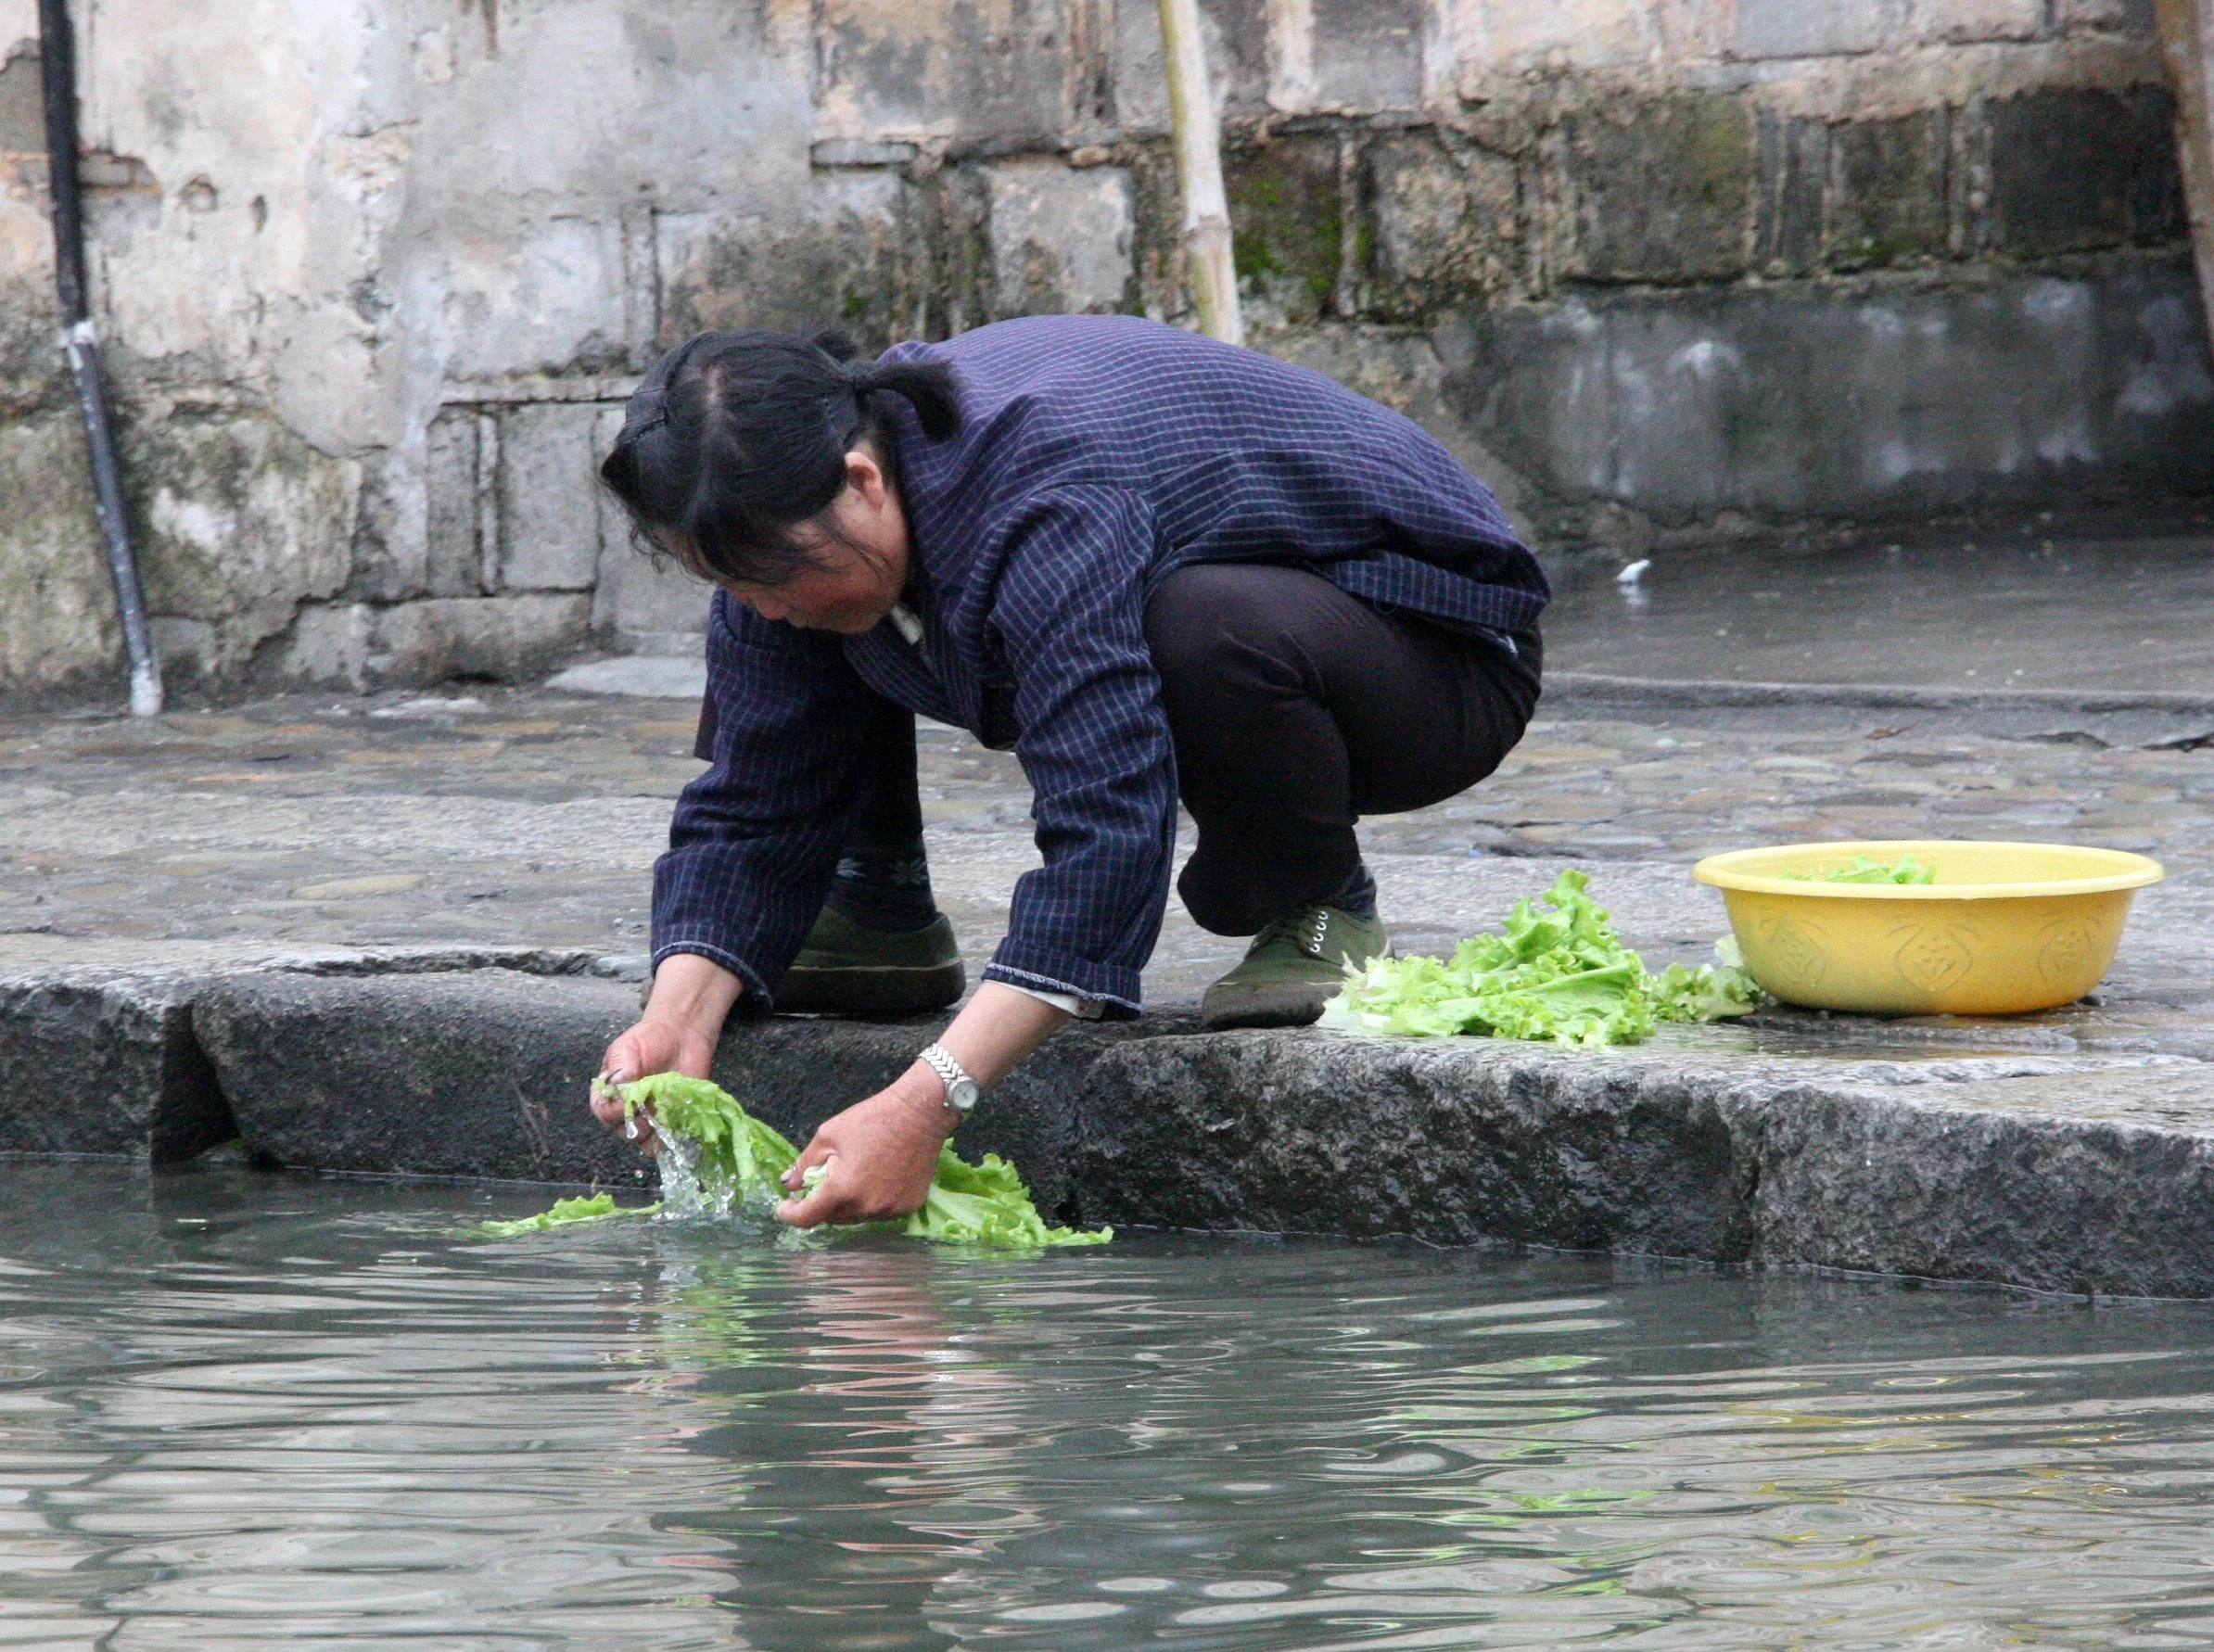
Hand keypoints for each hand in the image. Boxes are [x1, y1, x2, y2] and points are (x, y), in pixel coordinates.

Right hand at [592, 954, 741, 1154]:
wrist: (682, 1037)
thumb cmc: (650, 1040)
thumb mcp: (628, 1048)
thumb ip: (621, 1068)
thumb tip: (617, 1085)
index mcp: (609, 1093)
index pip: (603, 1112)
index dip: (614, 1111)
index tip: (631, 1100)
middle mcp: (626, 1111)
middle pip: (626, 1131)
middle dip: (641, 1121)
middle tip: (655, 1103)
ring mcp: (650, 1119)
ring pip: (647, 1141)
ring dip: (658, 1130)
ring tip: (670, 1110)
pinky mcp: (671, 1122)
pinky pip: (669, 1141)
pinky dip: (675, 1136)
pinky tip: (681, 1121)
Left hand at [776, 1071, 953, 1227]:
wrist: (920, 1113)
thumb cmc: (872, 1119)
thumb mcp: (829, 1134)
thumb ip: (805, 1163)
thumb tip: (789, 1184)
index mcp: (842, 1189)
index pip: (807, 1217)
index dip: (790, 1214)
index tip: (785, 1207)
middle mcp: (866, 1206)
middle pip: (832, 1218)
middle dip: (821, 1203)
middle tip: (822, 1181)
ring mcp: (890, 1209)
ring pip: (857, 1216)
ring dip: (848, 1204)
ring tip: (853, 1176)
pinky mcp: (909, 1206)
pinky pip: (881, 1212)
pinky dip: (872, 1201)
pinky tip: (877, 1179)